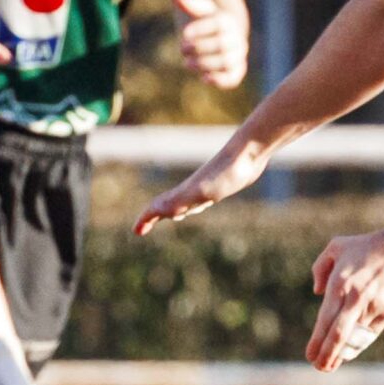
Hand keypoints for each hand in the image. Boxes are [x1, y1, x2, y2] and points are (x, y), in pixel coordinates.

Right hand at [135, 139, 267, 234]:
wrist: (247, 153)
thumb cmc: (225, 172)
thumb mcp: (200, 191)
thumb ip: (179, 200)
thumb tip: (157, 211)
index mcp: (183, 193)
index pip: (158, 207)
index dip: (145, 219)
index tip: (136, 231)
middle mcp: (190, 190)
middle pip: (166, 204)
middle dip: (153, 216)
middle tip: (142, 228)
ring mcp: (204, 187)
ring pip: (183, 201)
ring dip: (171, 211)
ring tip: (168, 218)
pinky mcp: (219, 185)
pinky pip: (200, 199)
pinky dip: (193, 205)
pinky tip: (200, 205)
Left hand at [175, 0, 248, 89]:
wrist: (222, 39)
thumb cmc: (207, 23)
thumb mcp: (201, 11)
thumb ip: (192, 4)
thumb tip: (178, 0)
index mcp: (228, 22)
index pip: (218, 24)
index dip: (200, 29)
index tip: (184, 34)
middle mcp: (237, 39)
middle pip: (221, 44)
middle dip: (198, 48)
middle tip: (182, 49)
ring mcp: (238, 56)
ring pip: (225, 62)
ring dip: (203, 64)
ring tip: (187, 63)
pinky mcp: (236, 72)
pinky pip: (233, 79)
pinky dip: (219, 80)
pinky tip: (203, 77)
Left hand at [306, 228, 383, 371]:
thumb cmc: (367, 247)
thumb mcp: (337, 246)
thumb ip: (320, 267)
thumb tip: (317, 292)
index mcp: (339, 284)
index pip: (325, 321)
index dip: (317, 342)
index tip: (310, 356)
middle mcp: (355, 298)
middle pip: (338, 335)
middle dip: (327, 355)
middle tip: (319, 368)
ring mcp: (374, 306)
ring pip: (356, 337)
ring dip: (344, 353)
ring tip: (333, 363)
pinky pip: (371, 332)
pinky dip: (361, 343)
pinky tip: (352, 350)